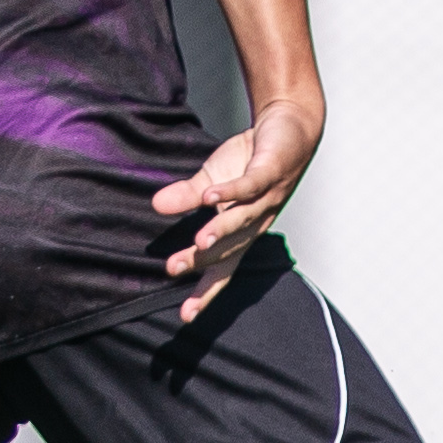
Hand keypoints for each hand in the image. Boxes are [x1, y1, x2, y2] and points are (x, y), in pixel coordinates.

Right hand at [150, 97, 321, 318]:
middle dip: (202, 260)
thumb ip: (186, 197)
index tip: (186, 315)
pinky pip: (250, 185)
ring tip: (199, 242)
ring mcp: (265, 199)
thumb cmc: (249, 162)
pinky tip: (212, 194)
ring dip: (221, 231)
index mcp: (240, 232)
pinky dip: (232, 191)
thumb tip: (155, 206)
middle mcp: (255, 222)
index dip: (206, 292)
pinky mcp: (270, 172)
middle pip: (228, 248)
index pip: (222, 269)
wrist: (287, 126)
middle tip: (173, 267)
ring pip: (242, 221)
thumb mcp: (210, 181)